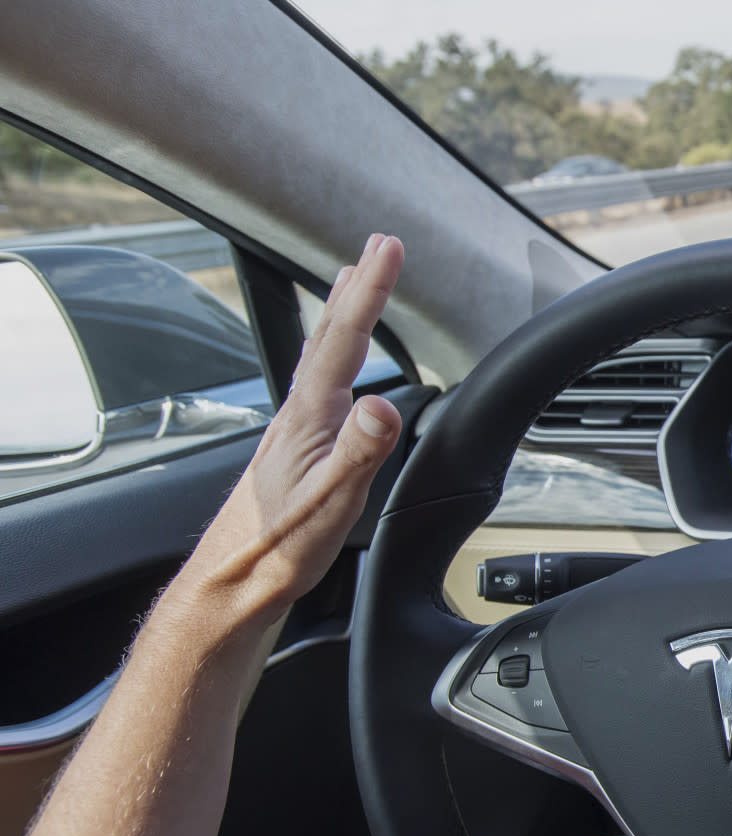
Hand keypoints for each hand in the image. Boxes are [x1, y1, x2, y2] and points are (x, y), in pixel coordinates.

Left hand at [172, 234, 406, 626]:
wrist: (233, 583)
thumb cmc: (278, 549)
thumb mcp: (330, 503)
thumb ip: (358, 452)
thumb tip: (382, 404)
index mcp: (308, 420)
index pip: (344, 340)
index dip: (370, 291)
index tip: (388, 248)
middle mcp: (297, 416)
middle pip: (327, 336)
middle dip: (356, 287)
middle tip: (375, 247)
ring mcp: (294, 432)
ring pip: (320, 358)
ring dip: (341, 315)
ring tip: (352, 285)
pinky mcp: (295, 451)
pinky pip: (320, 385)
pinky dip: (335, 357)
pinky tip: (340, 371)